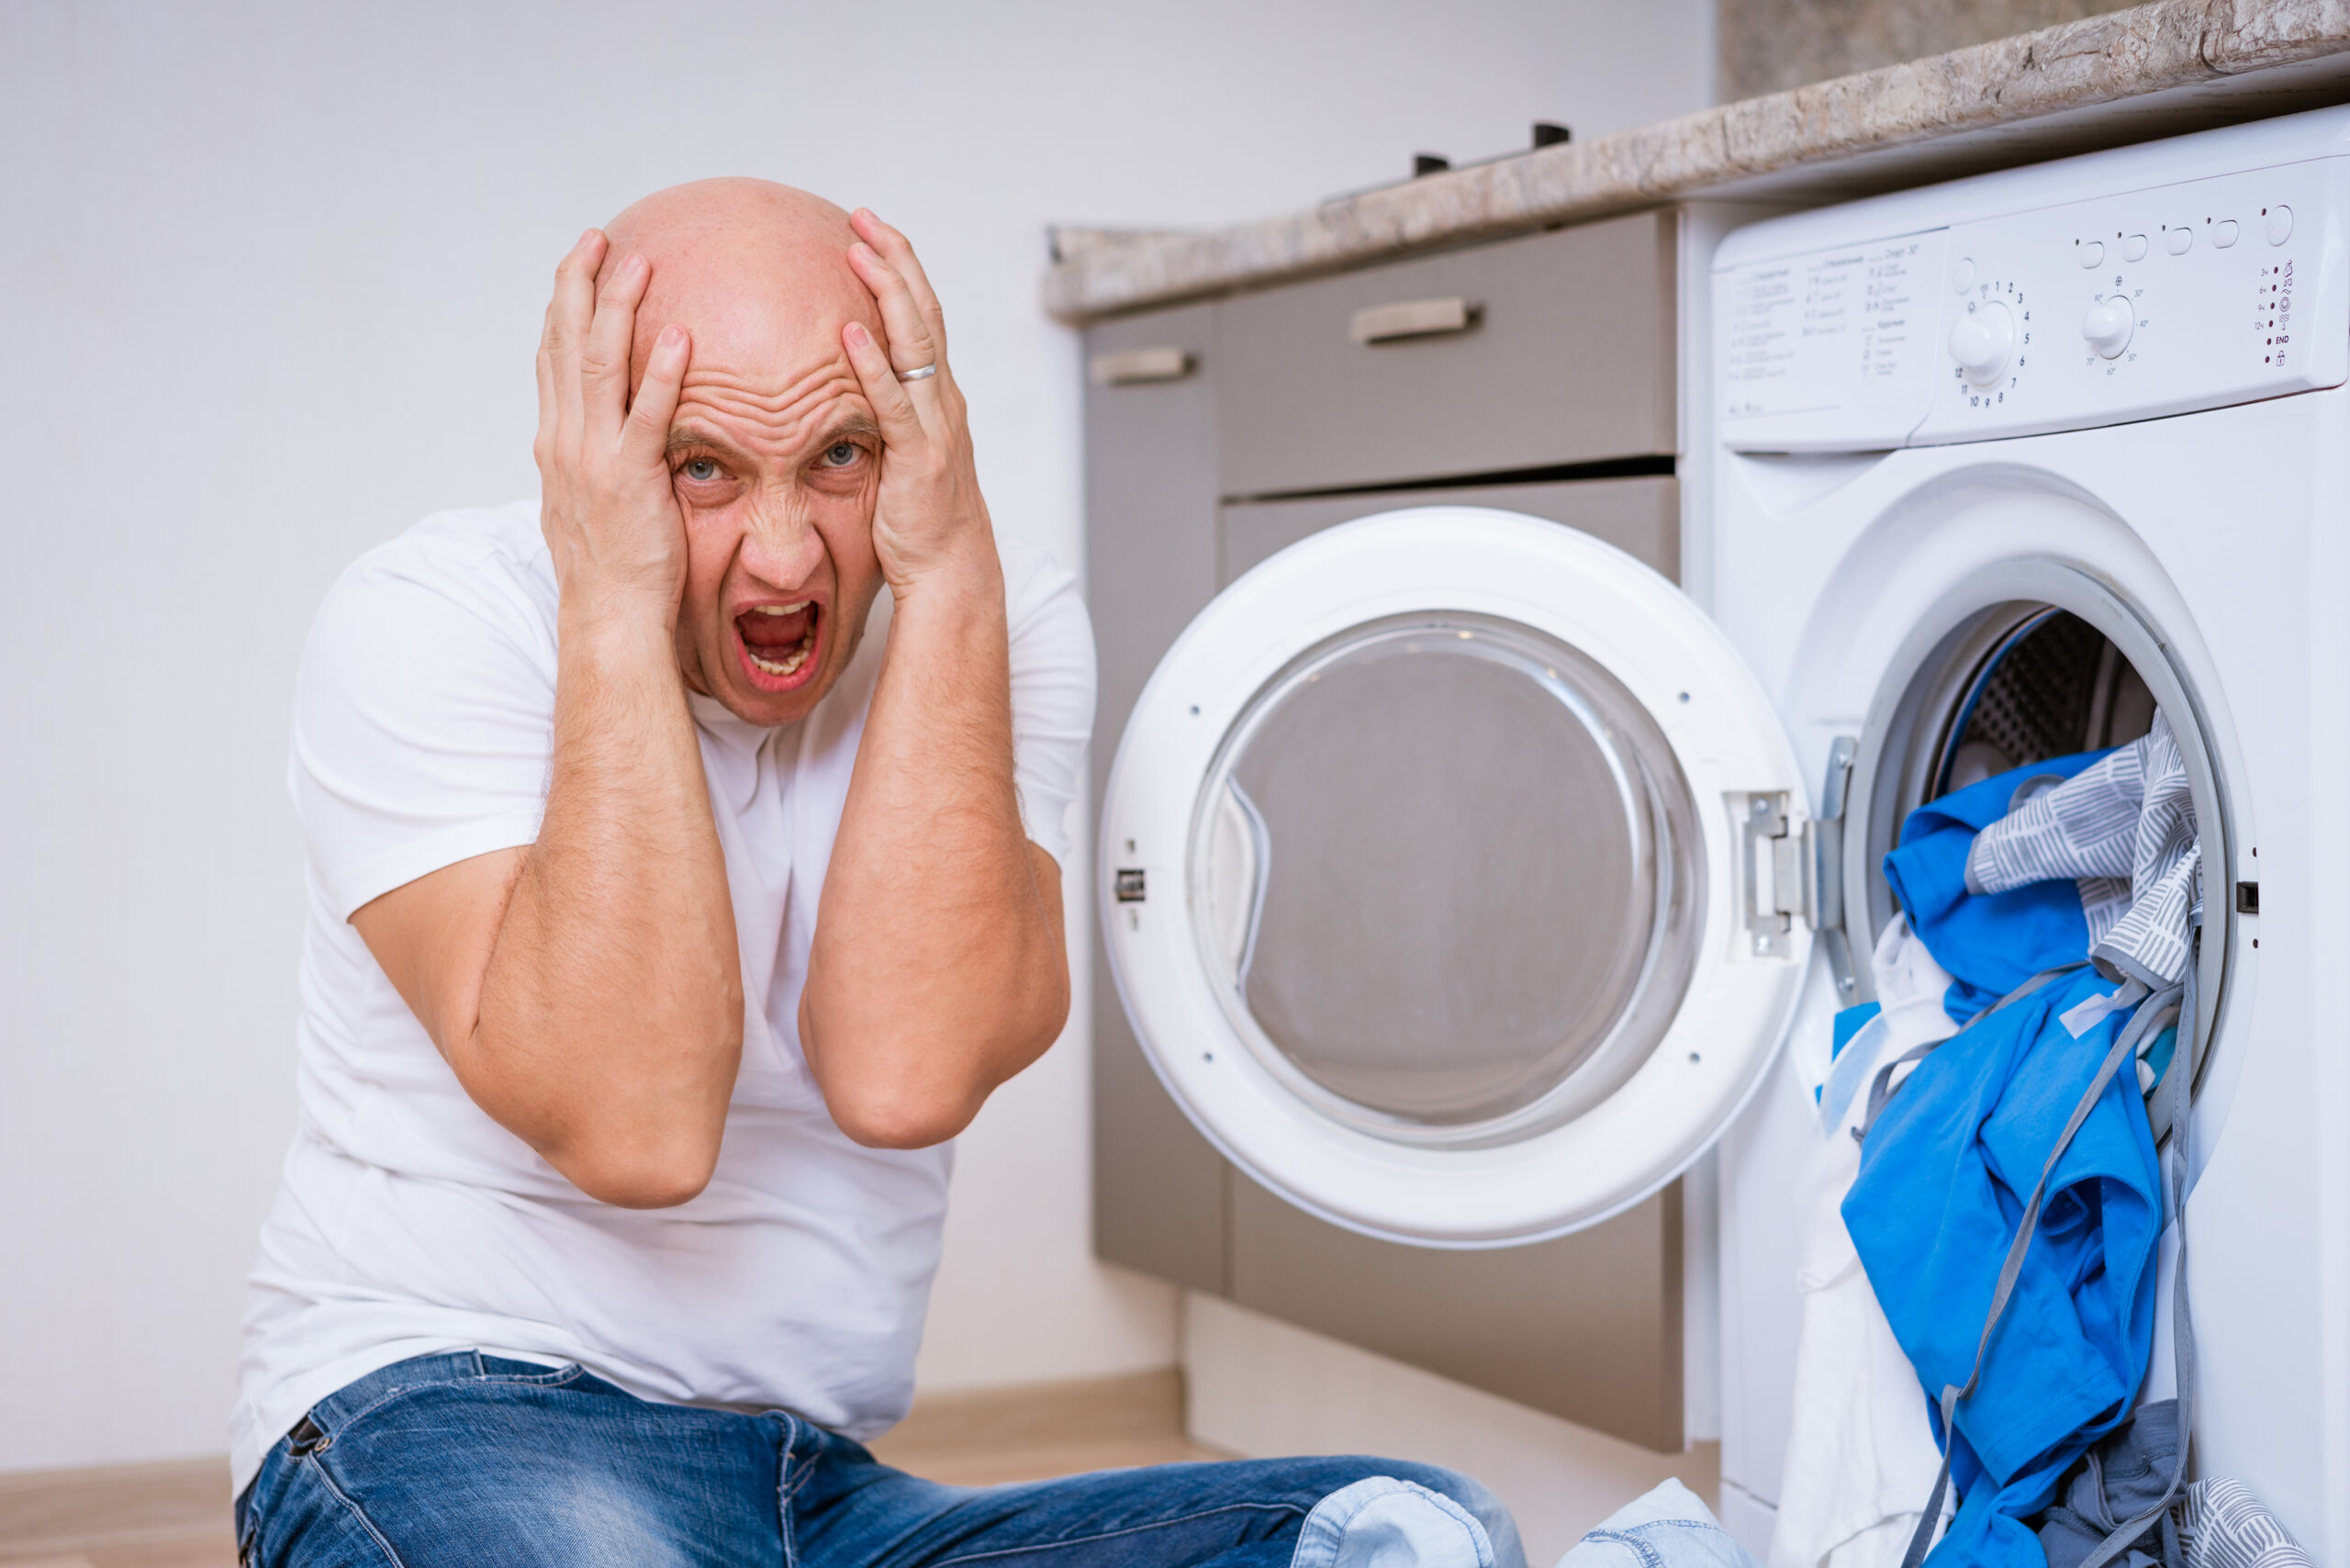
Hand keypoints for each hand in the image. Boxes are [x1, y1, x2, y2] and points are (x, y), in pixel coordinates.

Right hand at [533, 229, 693, 630]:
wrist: (608, 617)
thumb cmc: (612, 571)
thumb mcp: (593, 506)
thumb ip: (601, 464)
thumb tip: (616, 443)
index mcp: (556, 445)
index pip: (552, 361)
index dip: (560, 310)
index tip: (575, 269)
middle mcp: (565, 442)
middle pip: (564, 346)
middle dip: (578, 286)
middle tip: (596, 239)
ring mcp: (593, 458)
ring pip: (599, 365)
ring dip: (617, 308)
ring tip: (637, 264)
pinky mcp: (630, 478)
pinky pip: (648, 414)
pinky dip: (662, 372)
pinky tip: (679, 335)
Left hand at [841, 210, 996, 593]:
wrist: (952, 570)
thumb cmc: (919, 521)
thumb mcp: (900, 456)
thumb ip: (880, 418)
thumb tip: (837, 390)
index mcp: (939, 397)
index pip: (924, 317)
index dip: (901, 270)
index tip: (870, 233)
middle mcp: (944, 401)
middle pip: (926, 312)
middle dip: (895, 259)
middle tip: (863, 216)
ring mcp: (936, 426)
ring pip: (916, 344)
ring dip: (887, 292)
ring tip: (858, 250)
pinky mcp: (918, 457)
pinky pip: (893, 402)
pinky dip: (872, 365)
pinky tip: (848, 333)